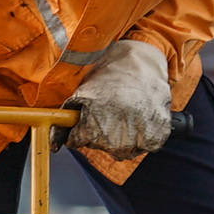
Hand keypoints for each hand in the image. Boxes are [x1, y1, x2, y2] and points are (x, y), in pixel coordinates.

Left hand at [63, 40, 175, 160]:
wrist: (142, 62)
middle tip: (108, 113)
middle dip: (100, 134)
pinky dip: (142, 137)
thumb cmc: (108, 76)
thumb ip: (64, 121)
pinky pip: (146, 146)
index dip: (80, 129)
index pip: (79, 141)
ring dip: (121, 138)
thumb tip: (54, 146)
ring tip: (124, 115)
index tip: (88, 118)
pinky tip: (139, 118)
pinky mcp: (158, 133)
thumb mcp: (81, 94)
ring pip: (123, 151)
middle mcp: (118, 134)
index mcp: (96, 124)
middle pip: (102, 148)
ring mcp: (140, 135)